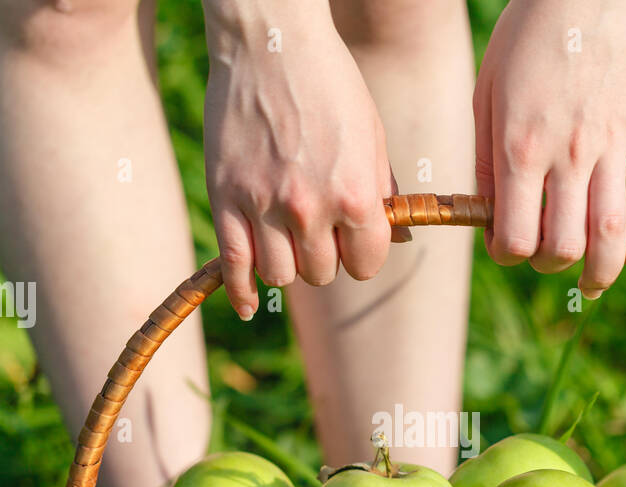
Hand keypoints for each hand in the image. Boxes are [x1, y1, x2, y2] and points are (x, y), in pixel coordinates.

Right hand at [203, 1, 392, 318]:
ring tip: (286, 241)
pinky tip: (248, 306)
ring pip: (280, 276)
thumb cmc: (330, 83)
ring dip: (287, 266)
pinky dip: (241, 292)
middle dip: (323, 257)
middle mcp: (310, 207)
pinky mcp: (226, 198)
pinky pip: (234, 265)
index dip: (361, 256)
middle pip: (321, 274)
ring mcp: (263, 205)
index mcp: (355, 194)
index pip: (364, 264)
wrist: (270, 40)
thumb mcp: (372, 135)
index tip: (353, 242)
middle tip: (317, 231)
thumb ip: (382, 192)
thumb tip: (399, 238)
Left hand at [474, 0, 625, 296]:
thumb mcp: (486, 97)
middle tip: (545, 253)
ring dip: (601, 272)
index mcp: (519, 148)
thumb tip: (487, 216)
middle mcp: (566, 155)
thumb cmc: (522, 43)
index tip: (508, 244)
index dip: (508, 254)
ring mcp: (610, 148)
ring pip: (610, 235)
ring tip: (594, 284)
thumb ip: (485, 161)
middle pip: (563, 246)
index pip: (516, 238)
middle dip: (549, 264)